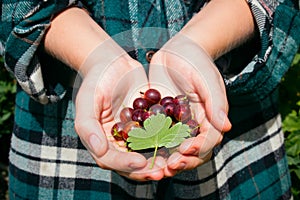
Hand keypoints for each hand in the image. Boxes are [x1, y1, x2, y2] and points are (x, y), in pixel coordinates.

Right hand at [74, 40, 164, 180]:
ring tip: (172, 163)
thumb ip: (87, 125)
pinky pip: (158, 136)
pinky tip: (179, 143)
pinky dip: (168, 142)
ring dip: (159, 160)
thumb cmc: (97, 79)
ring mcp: (134, 133)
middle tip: (161, 171)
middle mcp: (118, 140)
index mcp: (100, 139)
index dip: (123, 164)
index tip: (139, 162)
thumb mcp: (87, 99)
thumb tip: (99, 150)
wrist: (113, 62)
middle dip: (146, 169)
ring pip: (147, 152)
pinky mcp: (149, 124)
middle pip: (130, 162)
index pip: (109, 159)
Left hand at [148, 34, 231, 175]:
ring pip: (171, 149)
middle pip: (191, 152)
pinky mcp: (158, 120)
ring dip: (164, 160)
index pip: (208, 141)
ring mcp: (174, 124)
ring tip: (155, 166)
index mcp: (208, 119)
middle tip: (169, 165)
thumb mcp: (207, 79)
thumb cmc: (196, 61)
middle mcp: (192, 126)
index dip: (199, 149)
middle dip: (182, 161)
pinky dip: (149, 146)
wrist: (177, 50)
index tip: (186, 149)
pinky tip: (138, 150)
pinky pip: (154, 137)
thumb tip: (226, 126)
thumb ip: (216, 102)